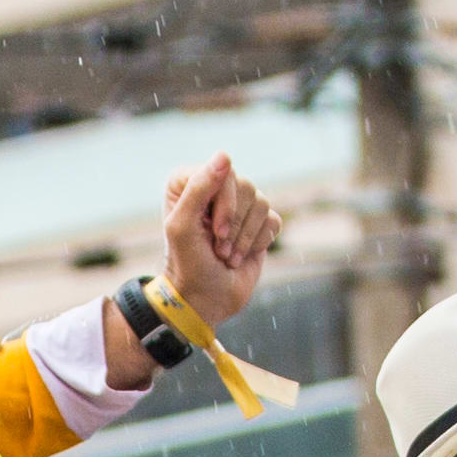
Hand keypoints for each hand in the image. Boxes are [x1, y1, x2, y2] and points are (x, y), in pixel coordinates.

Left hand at [161, 155, 281, 330]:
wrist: (206, 300)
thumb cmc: (188, 265)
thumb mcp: (183, 227)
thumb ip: (198, 188)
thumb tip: (225, 155)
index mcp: (189, 182)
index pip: (222, 171)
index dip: (224, 203)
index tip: (213, 231)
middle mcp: (215, 190)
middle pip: (246, 186)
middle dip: (235, 224)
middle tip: (219, 249)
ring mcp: (239, 206)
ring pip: (262, 203)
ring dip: (245, 237)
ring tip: (227, 256)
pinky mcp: (259, 224)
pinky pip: (273, 220)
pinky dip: (259, 242)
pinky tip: (242, 255)